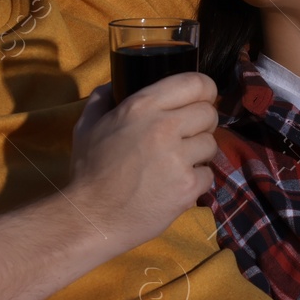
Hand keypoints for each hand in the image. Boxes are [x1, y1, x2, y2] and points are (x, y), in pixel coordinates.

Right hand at [67, 73, 218, 252]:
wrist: (92, 217)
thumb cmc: (88, 171)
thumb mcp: (87, 125)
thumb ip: (103, 99)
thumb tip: (115, 84)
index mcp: (142, 106)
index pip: (195, 82)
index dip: (205, 90)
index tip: (201, 100)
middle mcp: (164, 127)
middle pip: (209, 113)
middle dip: (202, 124)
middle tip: (186, 137)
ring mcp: (179, 158)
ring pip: (212, 144)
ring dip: (200, 153)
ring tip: (179, 163)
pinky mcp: (188, 187)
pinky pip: (208, 174)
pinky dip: (196, 181)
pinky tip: (176, 185)